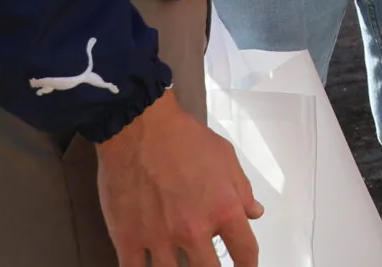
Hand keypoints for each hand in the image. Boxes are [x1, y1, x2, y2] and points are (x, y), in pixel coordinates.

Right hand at [96, 87, 261, 266]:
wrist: (139, 128)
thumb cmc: (185, 138)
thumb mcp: (226, 159)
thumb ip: (242, 190)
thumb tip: (253, 213)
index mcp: (223, 210)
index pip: (245, 252)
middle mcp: (193, 230)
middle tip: (209, 264)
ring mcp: (159, 238)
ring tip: (181, 262)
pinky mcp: (128, 239)